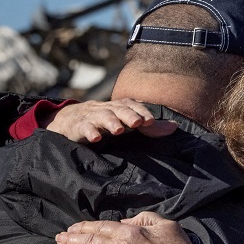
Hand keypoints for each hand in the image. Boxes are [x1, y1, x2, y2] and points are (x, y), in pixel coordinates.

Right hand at [46, 99, 177, 142]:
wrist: (69, 120)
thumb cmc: (104, 121)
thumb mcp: (126, 122)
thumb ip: (150, 126)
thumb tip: (175, 127)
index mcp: (119, 106)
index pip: (132, 105)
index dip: (141, 111)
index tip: (150, 122)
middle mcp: (107, 109)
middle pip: (119, 109)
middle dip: (129, 115)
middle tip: (138, 123)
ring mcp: (91, 117)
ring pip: (102, 116)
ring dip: (111, 122)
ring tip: (119, 130)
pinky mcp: (77, 127)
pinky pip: (84, 127)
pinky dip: (89, 132)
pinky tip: (96, 138)